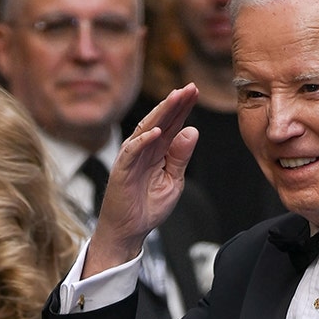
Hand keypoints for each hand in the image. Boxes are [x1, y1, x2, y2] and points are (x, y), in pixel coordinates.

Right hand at [84, 83, 198, 276]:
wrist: (129, 230)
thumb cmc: (148, 206)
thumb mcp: (173, 181)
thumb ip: (181, 157)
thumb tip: (192, 131)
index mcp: (159, 151)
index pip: (173, 124)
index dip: (184, 107)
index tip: (196, 91)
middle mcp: (145, 149)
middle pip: (161, 121)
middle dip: (175, 103)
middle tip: (190, 87)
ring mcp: (132, 157)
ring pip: (146, 129)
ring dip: (161, 113)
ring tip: (176, 98)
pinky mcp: (122, 169)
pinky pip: (132, 151)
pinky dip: (143, 141)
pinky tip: (157, 131)